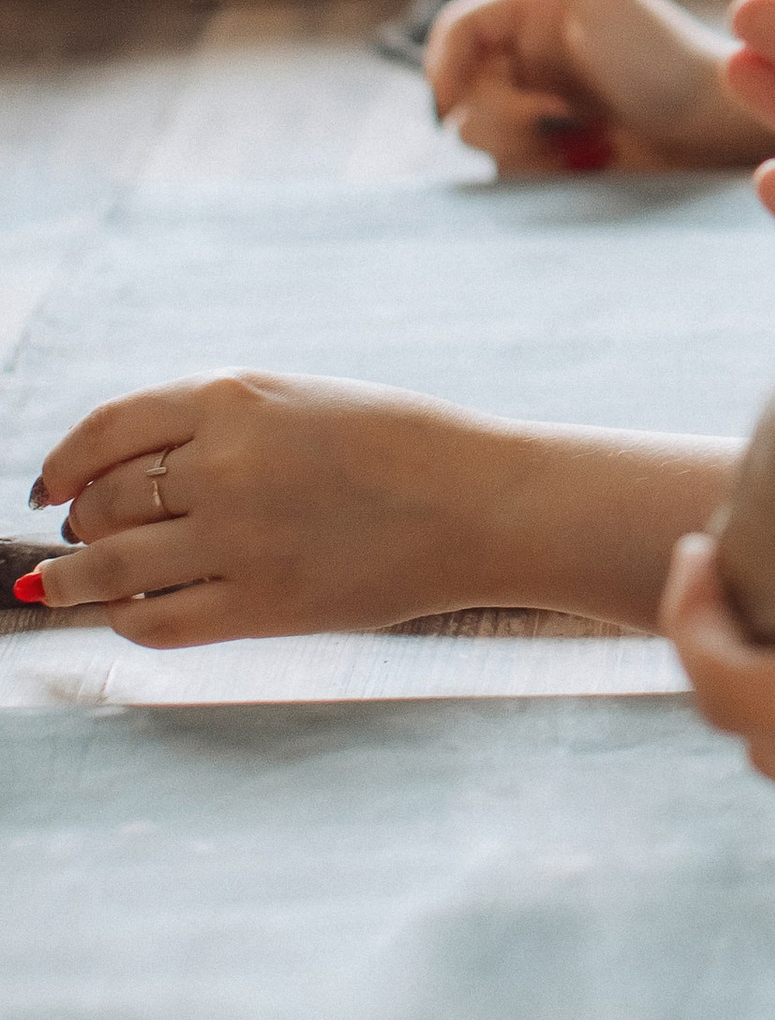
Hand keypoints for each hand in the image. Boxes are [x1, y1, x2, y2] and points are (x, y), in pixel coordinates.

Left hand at [25, 373, 518, 643]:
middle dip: (80, 522)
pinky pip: (157, 620)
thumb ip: (215, 428)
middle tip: (81, 534)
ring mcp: (240, 539)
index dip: (62, 462)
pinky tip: (128, 611)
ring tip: (59, 582)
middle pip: (105, 503)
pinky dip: (126, 617)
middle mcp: (225, 465)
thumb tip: (112, 481)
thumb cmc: (397, 446)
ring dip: (73, 577)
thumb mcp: (299, 403)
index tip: (48, 484)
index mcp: (233, 398)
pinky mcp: (262, 605)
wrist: (480, 502)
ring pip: (112, 566)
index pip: (105, 431)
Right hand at [426, 0, 763, 176]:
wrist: (713, 125)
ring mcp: (537, 105)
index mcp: (532, 10)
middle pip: (460, 89)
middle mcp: (528, 56)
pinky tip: (589, 159)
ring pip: (478, 133)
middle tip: (556, 119)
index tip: (449, 102)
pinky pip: (508, 168)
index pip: (457, 30)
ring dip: (521, 144)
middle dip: (500, 112)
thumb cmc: (667, 56)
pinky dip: (539, 169)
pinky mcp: (550, 150)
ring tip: (585, 140)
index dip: (443, 64)